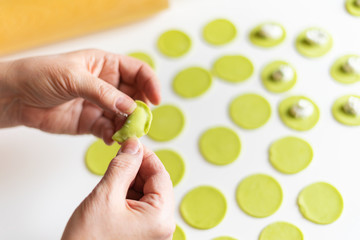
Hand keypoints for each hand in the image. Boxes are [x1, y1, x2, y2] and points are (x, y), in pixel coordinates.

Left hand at [0, 49, 159, 143]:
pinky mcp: (91, 123)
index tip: (156, 99)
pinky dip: (115, 136)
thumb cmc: (40, 74)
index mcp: (106, 65)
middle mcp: (107, 85)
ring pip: (125, 116)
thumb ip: (104, 93)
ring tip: (127, 134)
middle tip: (141, 121)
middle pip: (136, 96)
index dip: (150, 84)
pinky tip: (112, 139)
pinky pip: (110, 130)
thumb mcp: (74, 77)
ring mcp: (101, 105)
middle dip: (141, 109)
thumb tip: (130, 107)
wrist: (15, 97)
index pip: (138, 71)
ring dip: (129, 126)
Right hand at [62, 138, 174, 239]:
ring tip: (112, 179)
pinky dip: (128, 196)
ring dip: (131, 182)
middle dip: (137, 169)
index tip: (132, 143)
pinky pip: (141, 207)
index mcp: (160, 218)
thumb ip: (122, 167)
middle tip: (120, 157)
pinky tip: (113, 194)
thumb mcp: (105, 196)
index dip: (145, 156)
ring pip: (147, 195)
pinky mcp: (143, 235)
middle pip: (156, 184)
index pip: (160, 175)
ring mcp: (153, 233)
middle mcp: (162, 227)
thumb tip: (134, 146)